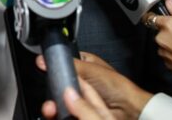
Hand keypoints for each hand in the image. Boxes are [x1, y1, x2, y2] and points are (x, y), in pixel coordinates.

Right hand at [36, 52, 152, 119]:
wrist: (128, 111)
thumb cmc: (117, 87)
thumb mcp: (90, 69)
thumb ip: (67, 64)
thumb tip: (44, 60)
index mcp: (84, 65)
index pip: (63, 63)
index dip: (54, 67)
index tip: (45, 71)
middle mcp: (81, 81)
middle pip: (59, 82)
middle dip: (53, 88)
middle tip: (50, 93)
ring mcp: (80, 97)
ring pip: (60, 97)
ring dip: (54, 102)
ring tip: (52, 106)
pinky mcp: (80, 110)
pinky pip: (65, 109)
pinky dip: (60, 111)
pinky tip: (57, 112)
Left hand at [148, 0, 171, 104]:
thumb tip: (168, 1)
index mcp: (168, 25)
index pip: (151, 17)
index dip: (155, 17)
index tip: (161, 19)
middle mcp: (160, 38)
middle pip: (159, 32)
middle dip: (168, 33)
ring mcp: (162, 52)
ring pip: (163, 44)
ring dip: (171, 45)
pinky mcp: (165, 64)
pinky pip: (167, 55)